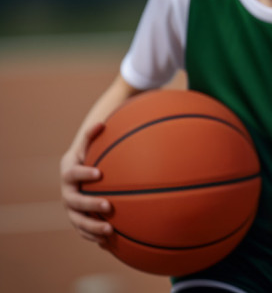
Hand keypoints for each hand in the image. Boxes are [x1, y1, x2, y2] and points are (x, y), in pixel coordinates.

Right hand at [59, 123, 112, 244]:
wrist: (77, 174)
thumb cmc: (86, 156)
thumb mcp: (87, 145)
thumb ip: (92, 136)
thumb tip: (101, 122)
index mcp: (68, 173)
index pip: (73, 173)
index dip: (84, 173)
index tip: (100, 173)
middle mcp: (67, 193)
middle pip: (75, 202)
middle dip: (91, 204)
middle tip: (109, 205)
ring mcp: (71, 209)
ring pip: (78, 221)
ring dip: (93, 226)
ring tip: (110, 230)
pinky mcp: (77, 219)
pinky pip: (83, 231)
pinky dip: (94, 237)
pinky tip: (108, 243)